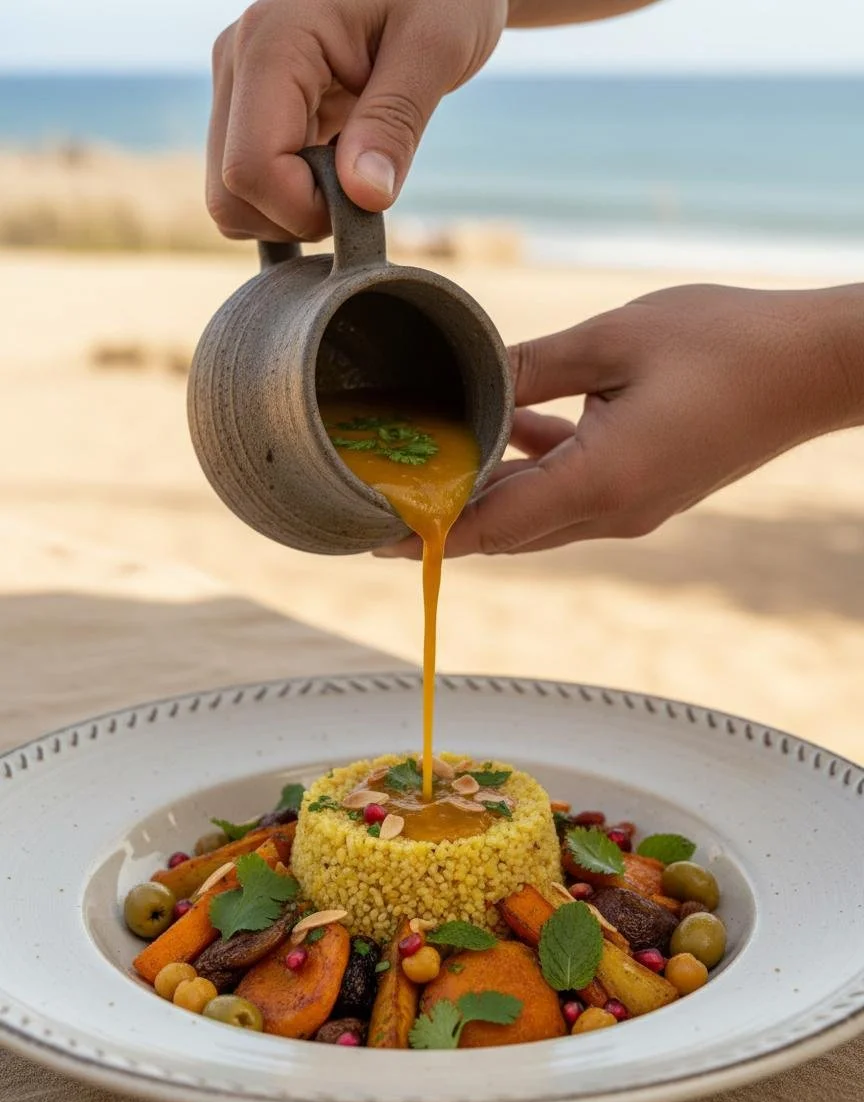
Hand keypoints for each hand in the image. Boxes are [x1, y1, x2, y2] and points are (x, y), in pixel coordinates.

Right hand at [207, 0, 506, 240]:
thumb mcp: (438, 47)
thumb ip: (396, 121)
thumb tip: (363, 195)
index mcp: (272, 42)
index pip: (250, 171)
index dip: (306, 210)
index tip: (367, 193)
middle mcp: (237, 62)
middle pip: (230, 196)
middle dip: (297, 217)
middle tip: (363, 186)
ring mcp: (237, 87)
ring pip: (233, 199)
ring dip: (295, 211)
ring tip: (354, 167)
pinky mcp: (251, 108)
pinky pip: (251, 186)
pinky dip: (292, 201)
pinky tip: (335, 174)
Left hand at [377, 284, 863, 557]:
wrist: (815, 366)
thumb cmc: (726, 343)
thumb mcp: (611, 341)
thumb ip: (530, 367)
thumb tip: (467, 381)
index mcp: (599, 482)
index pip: (489, 526)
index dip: (425, 533)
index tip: (370, 535)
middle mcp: (612, 512)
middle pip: (505, 530)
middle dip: (442, 518)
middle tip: (383, 495)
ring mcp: (632, 507)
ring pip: (535, 513)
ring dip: (485, 492)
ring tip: (431, 460)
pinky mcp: (646, 490)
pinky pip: (570, 492)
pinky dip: (532, 468)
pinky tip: (509, 424)